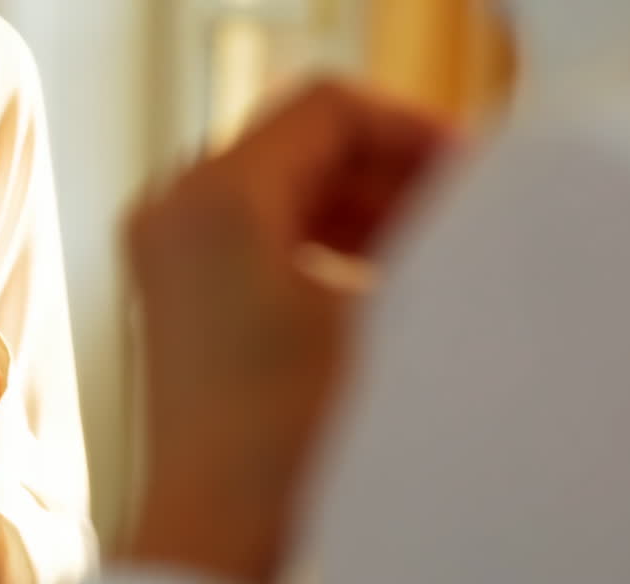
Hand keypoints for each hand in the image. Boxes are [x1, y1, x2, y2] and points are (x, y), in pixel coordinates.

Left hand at [124, 80, 450, 580]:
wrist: (218, 520)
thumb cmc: (286, 428)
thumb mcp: (374, 309)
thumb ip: (420, 226)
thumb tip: (463, 182)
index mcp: (214, 192)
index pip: (326, 108)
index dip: (407, 125)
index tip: (464, 164)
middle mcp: (173, 203)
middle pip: (299, 142)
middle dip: (385, 167)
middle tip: (456, 203)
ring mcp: (165, 244)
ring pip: (279, 185)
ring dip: (356, 202)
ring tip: (426, 241)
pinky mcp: (171, 283)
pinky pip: (254, 228)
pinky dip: (317, 235)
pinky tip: (375, 272)